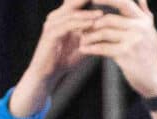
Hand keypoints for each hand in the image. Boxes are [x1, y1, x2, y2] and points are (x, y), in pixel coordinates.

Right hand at [10, 0, 101, 116]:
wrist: (47, 74)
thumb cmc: (64, 60)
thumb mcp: (81, 45)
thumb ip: (90, 34)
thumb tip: (108, 30)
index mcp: (62, 18)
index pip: (76, 4)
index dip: (89, 2)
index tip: (107, 2)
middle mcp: (55, 17)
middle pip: (72, 3)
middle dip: (87, 1)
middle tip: (105, 1)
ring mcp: (52, 25)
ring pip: (71, 14)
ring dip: (87, 14)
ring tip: (101, 13)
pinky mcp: (50, 34)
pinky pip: (67, 26)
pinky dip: (80, 24)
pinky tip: (91, 24)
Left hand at [79, 0, 156, 97]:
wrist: (153, 79)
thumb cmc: (148, 55)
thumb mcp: (151, 32)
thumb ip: (144, 15)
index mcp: (144, 20)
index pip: (124, 2)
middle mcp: (140, 28)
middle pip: (109, 18)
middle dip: (93, 21)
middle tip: (82, 25)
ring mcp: (133, 41)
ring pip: (104, 32)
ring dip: (89, 36)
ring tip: (82, 38)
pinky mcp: (126, 54)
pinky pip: (103, 48)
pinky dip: (91, 48)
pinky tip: (83, 49)